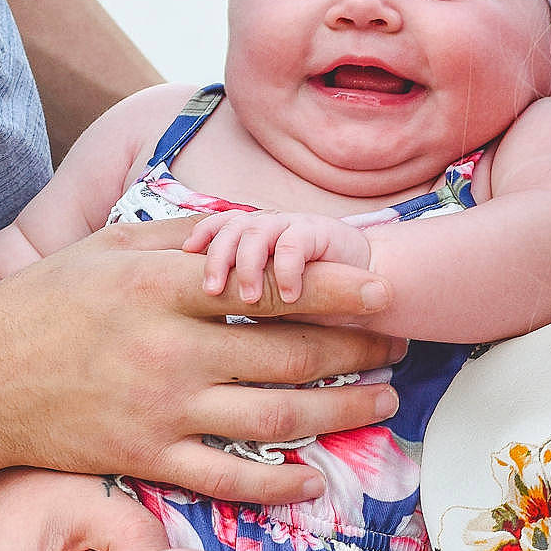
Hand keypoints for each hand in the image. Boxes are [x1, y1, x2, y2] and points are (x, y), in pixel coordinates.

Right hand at [0, 216, 404, 503]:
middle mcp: (168, 351)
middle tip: (398, 346)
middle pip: (288, 355)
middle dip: (357, 351)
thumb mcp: (105, 248)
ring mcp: (160, 412)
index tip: (384, 290)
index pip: (268, 287)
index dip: (335, 290)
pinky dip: (280, 482)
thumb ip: (182, 236)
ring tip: (380, 402)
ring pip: (275, 419)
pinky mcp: (146, 459)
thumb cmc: (40, 306)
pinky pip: (229, 478)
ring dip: (340, 412)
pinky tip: (317, 476)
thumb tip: (253, 227)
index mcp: (159, 289)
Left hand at [185, 209, 371, 303]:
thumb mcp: (266, 301)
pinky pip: (294, 244)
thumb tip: (194, 325)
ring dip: (249, 265)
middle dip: (218, 257)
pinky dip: (287, 270)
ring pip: (258, 232)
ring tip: (248, 299)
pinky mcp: (321, 232)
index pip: (218, 227)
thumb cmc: (309, 297)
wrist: (364, 285)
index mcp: (251, 236)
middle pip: (231, 228)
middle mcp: (269, 225)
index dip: (201, 237)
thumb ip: (238, 300)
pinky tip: (288, 295)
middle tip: (212, 291)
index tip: (186, 259)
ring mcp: (293, 225)